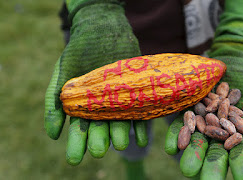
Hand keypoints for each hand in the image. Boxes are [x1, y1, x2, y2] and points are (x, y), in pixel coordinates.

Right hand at [44, 0, 147, 164]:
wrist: (102, 30)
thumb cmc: (78, 52)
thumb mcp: (61, 75)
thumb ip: (54, 103)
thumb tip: (52, 135)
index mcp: (83, 107)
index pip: (79, 130)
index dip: (76, 145)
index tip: (74, 159)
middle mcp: (102, 108)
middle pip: (100, 129)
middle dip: (100, 140)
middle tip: (100, 150)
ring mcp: (119, 101)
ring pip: (120, 122)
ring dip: (120, 134)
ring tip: (121, 143)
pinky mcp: (135, 94)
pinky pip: (139, 112)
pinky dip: (140, 125)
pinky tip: (141, 138)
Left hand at [165, 0, 242, 178]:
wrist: (233, 63)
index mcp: (238, 139)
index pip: (241, 156)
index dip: (242, 167)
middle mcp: (218, 135)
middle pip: (215, 153)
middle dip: (210, 166)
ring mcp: (201, 123)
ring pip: (196, 142)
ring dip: (192, 154)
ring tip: (187, 168)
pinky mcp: (188, 111)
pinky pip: (180, 125)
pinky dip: (177, 136)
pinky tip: (171, 147)